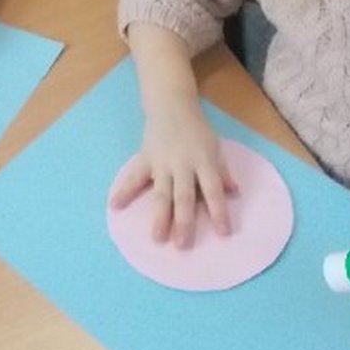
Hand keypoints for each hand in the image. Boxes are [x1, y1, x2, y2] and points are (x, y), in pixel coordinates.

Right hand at [109, 103, 237, 246]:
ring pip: (161, 192)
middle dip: (184, 221)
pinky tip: (115, 205)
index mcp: (203, 161)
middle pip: (184, 196)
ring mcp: (162, 162)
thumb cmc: (197, 129)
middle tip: (182, 244)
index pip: (213, 190)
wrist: (171, 105)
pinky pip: (135, 176)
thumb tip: (234, 192)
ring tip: (156, 237)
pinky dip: (124, 190)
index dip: (219, 211)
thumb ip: (222, 170)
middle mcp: (182, 164)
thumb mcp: (215, 146)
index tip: (224, 233)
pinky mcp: (145, 158)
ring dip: (159, 215)